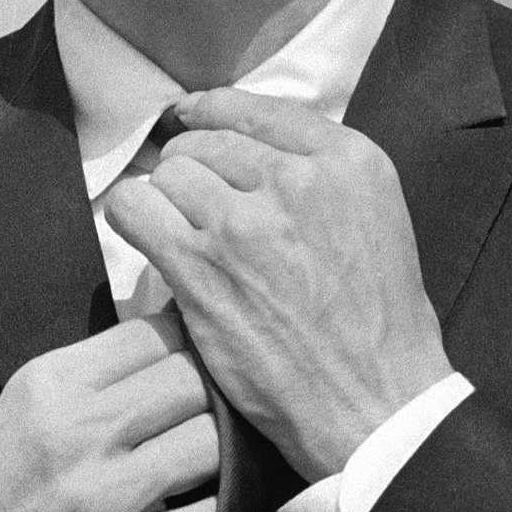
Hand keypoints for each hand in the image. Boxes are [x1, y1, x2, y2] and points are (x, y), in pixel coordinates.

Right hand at [0, 318, 217, 511]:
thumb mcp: (13, 417)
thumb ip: (84, 380)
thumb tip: (169, 343)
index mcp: (46, 387)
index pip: (153, 334)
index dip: (187, 345)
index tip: (196, 363)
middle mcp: (78, 433)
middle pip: (193, 380)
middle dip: (214, 395)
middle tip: (215, 417)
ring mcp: (109, 497)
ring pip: (216, 440)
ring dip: (224, 452)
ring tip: (209, 464)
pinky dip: (223, 510)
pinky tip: (203, 511)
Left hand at [102, 90, 452, 481]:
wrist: (374, 401)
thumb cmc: (379, 324)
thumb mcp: (375, 219)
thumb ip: (322, 176)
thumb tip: (250, 149)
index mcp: (349, 162)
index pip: (256, 110)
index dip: (213, 115)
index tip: (192, 122)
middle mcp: (297, 180)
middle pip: (206, 142)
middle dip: (195, 171)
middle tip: (198, 210)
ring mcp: (245, 222)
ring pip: (170, 174)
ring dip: (168, 202)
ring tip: (183, 237)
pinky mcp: (201, 266)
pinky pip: (134, 208)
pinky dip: (132, 220)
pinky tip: (147, 240)